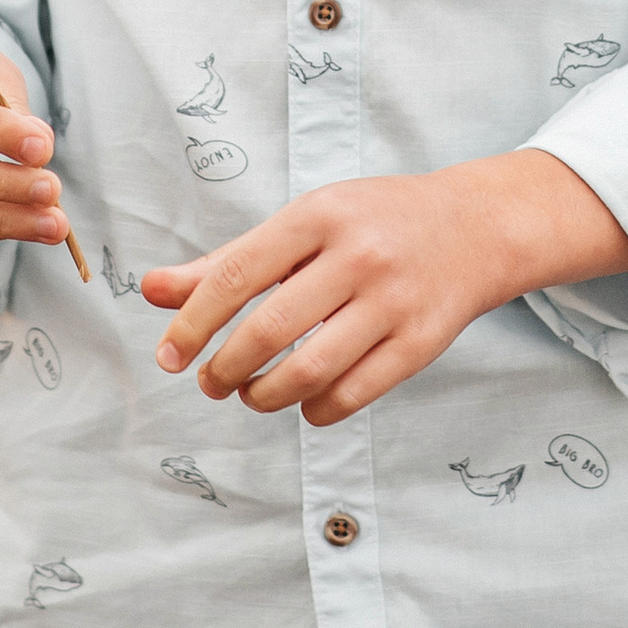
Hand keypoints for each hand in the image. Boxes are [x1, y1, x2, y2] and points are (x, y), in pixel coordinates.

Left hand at [142, 152, 627, 425]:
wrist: (476, 226)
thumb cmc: (372, 222)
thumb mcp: (303, 223)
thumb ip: (227, 260)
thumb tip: (152, 290)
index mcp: (319, 216)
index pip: (238, 274)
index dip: (194, 321)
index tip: (170, 355)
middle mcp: (358, 255)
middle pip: (269, 329)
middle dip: (225, 368)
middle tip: (210, 383)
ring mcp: (393, 301)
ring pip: (310, 371)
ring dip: (265, 397)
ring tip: (250, 395)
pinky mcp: (421, 343)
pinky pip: (354, 394)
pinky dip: (316, 411)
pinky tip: (302, 403)